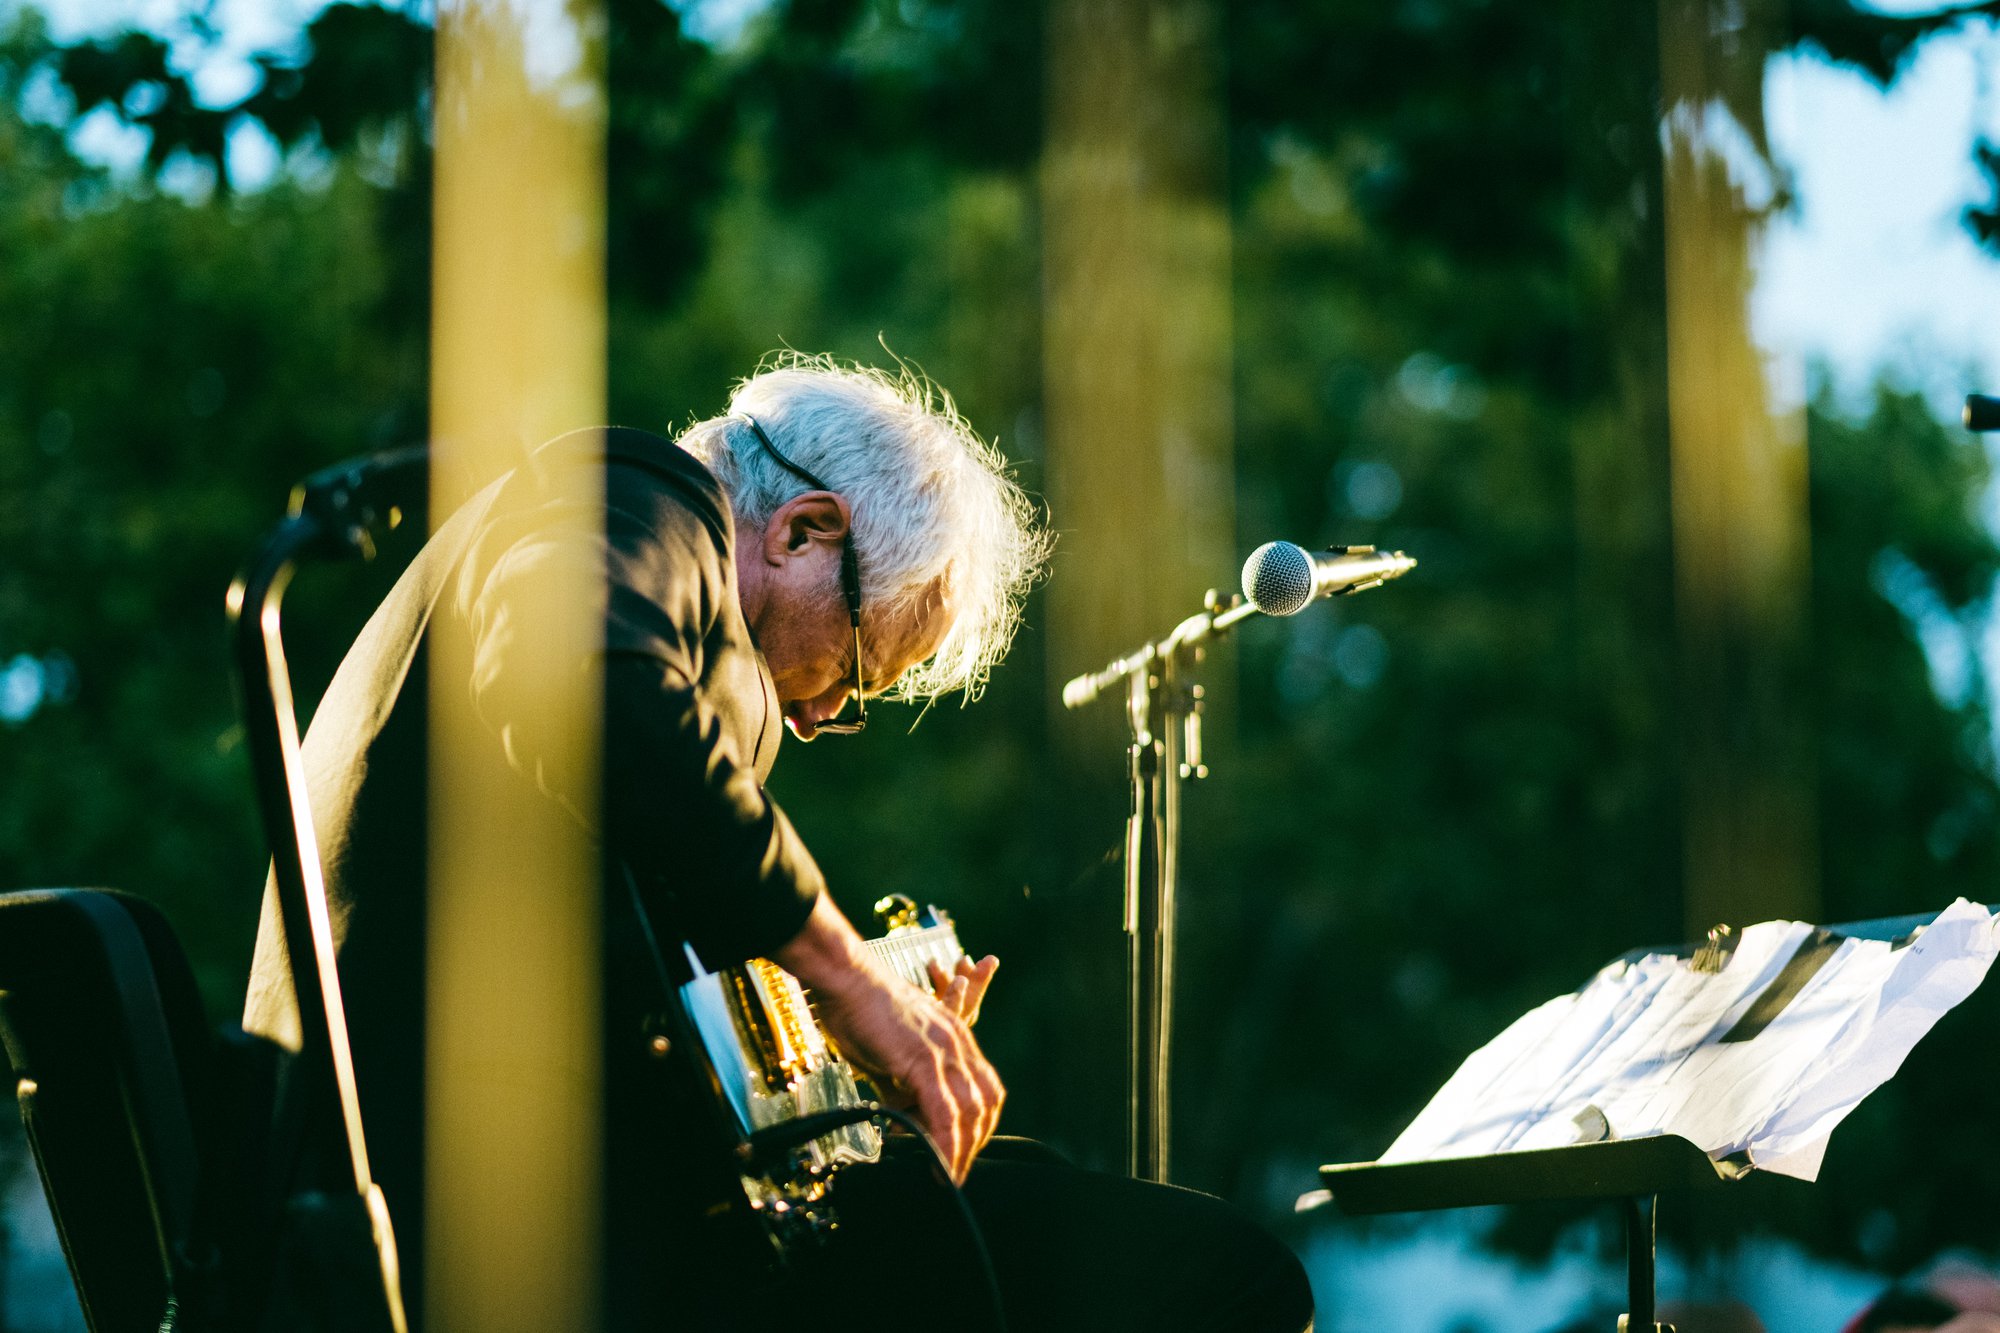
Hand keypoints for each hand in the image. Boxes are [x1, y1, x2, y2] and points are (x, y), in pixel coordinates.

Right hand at [774, 897, 1003, 1181]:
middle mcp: (958, 1042)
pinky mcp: (923, 1060)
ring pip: (970, 1111)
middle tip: (956, 1169)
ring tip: (948, 1176)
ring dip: (962, 1150)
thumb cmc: (861, 1011)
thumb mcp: (891, 1054)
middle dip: (975, 1142)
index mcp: (955, 1037)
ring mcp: (944, 1050)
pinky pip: (944, 1111)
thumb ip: (903, 1087)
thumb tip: (904, 1123)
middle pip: (986, 1102)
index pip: (984, 1087)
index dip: (979, 1123)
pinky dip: (945, 1143)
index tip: (964, 1149)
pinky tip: (938, 1163)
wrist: (846, 978)